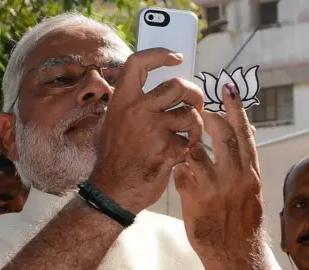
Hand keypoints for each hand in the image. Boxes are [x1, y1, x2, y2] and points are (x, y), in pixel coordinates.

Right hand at [91, 48, 204, 213]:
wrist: (113, 190)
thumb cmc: (114, 157)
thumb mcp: (113, 123)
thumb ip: (132, 105)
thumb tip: (157, 92)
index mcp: (122, 101)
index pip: (138, 63)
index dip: (159, 55)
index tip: (176, 57)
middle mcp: (137, 110)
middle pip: (177, 86)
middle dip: (193, 93)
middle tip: (195, 103)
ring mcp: (153, 130)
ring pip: (190, 115)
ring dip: (195, 125)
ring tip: (189, 133)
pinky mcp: (168, 149)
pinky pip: (190, 141)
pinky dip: (190, 147)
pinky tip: (180, 154)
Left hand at [174, 84, 265, 268]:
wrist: (234, 252)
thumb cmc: (240, 218)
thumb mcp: (250, 189)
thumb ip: (243, 162)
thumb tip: (243, 134)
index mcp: (250, 171)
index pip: (244, 133)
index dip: (236, 109)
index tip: (227, 87)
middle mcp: (236, 176)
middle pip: (222, 135)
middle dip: (208, 117)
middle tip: (198, 109)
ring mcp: (215, 187)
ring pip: (196, 150)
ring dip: (187, 140)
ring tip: (183, 137)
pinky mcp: (194, 198)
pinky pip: (180, 171)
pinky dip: (175, 165)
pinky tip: (174, 167)